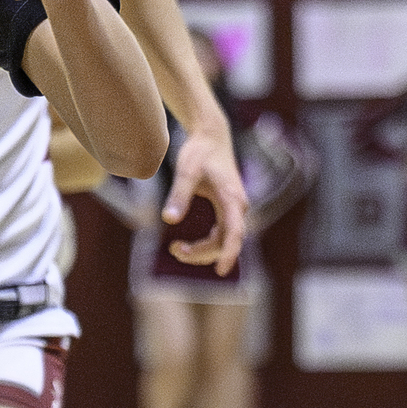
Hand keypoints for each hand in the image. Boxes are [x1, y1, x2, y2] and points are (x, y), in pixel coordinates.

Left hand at [164, 127, 247, 272]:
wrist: (211, 136)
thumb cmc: (199, 152)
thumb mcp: (186, 172)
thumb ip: (178, 195)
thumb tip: (168, 219)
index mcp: (232, 199)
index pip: (234, 233)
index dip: (229, 253)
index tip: (221, 271)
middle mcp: (238, 207)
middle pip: (226, 242)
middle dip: (202, 253)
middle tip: (174, 250)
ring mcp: (234, 209)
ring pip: (223, 241)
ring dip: (202, 251)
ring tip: (175, 248)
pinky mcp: (227, 209)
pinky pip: (220, 235)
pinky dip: (205, 244)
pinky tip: (185, 245)